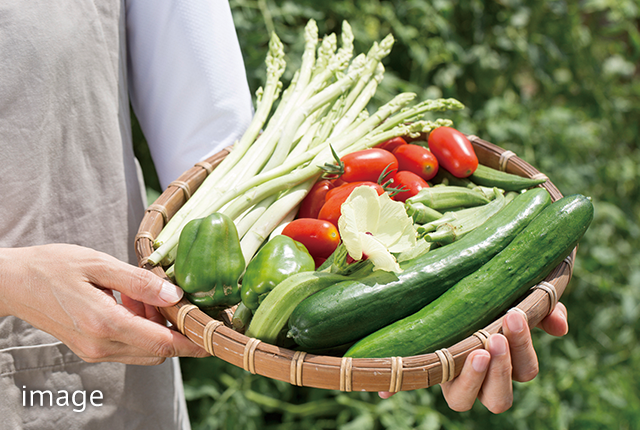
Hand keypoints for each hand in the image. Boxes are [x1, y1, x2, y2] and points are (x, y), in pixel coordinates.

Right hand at [0, 244, 208, 364]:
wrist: (13, 283)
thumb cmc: (53, 266)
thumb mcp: (99, 264)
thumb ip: (140, 282)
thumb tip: (175, 296)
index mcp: (104, 323)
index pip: (162, 343)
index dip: (193, 341)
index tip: (214, 333)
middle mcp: (100, 346)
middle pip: (158, 351)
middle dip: (178, 332)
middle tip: (182, 301)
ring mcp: (94, 351)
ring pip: (145, 351)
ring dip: (159, 330)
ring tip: (149, 297)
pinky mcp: (90, 349)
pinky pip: (129, 347)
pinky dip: (142, 331)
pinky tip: (133, 304)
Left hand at [378, 303, 568, 412]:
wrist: (453, 274)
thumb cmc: (490, 285)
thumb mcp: (517, 290)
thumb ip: (543, 307)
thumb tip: (559, 326)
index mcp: (504, 359)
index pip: (524, 370)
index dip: (522, 350)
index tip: (513, 315)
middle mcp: (478, 375)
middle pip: (499, 399)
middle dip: (501, 371)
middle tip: (493, 338)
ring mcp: (449, 375)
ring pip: (462, 401)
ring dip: (470, 380)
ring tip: (472, 350)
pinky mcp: (422, 367)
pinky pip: (411, 383)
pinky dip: (398, 385)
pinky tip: (388, 384)